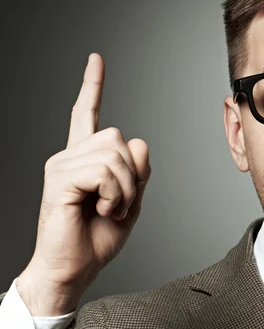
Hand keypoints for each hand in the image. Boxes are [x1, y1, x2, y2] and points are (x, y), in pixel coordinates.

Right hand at [17, 53, 151, 315]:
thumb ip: (137, 173)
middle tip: (118, 203)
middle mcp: (69, 156)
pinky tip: (102, 209)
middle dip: (131, 174)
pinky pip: (104, 172)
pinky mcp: (60, 180)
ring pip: (114, 154)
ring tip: (109, 209)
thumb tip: (138, 141)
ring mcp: (61, 166)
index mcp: (84, 160)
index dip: (92, 87)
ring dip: (124, 189)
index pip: (86, 115)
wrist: (75, 269)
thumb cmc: (97, 239)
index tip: (96, 59)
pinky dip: (115, 195)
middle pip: (117, 136)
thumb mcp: (130, 203)